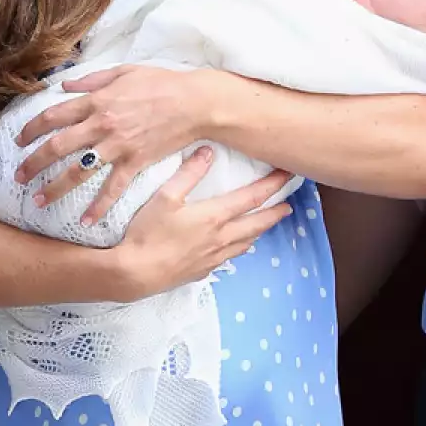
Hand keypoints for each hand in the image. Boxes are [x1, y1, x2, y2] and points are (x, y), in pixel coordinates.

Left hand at [16, 64, 225, 220]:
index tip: (19, 141)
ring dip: (56, 188)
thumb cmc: (161, 83)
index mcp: (96, 102)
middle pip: (58, 147)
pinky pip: (113, 188)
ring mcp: (118, 147)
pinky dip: (99, 206)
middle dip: (34, 163)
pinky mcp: (136, 162)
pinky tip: (86, 221)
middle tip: (19, 177)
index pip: (53, 116)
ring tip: (39, 201)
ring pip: (79, 171)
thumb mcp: (123, 72)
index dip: (31, 129)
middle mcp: (101, 125)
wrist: (194, 103)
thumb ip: (91, 80)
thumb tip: (64, 86)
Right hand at [113, 148, 293, 298]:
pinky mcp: (204, 270)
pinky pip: (231, 256)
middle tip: (288, 206)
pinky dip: (241, 247)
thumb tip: (207, 152)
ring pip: (247, 242)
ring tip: (267, 223)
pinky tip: (241, 246)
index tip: (287, 176)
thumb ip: (188, 173)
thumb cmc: (147, 233)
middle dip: (275, 213)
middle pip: (257, 223)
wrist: (136, 273)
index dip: (272, 185)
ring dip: (260, 231)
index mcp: (214, 216)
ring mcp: (214, 257)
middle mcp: (221, 238)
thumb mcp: (165, 197)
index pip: (252, 197)